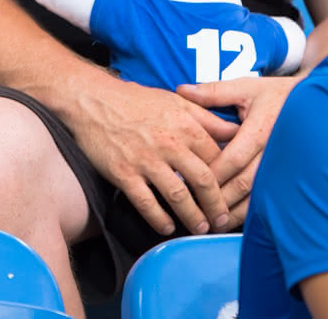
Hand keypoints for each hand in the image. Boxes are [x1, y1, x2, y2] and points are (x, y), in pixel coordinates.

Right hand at [67, 77, 238, 236]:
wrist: (93, 100)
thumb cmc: (136, 100)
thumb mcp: (176, 100)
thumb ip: (206, 117)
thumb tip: (235, 130)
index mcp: (184, 124)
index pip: (217, 157)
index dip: (228, 179)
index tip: (233, 193)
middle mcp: (168, 143)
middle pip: (203, 180)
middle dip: (216, 205)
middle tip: (222, 220)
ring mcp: (145, 160)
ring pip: (178, 196)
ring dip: (192, 216)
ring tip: (200, 228)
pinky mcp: (123, 173)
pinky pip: (146, 203)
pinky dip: (159, 219)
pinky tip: (167, 227)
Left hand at [178, 75, 296, 227]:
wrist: (314, 104)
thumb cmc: (275, 95)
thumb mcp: (246, 88)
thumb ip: (214, 93)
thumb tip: (182, 91)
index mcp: (260, 130)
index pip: (233, 158)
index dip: (211, 174)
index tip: (188, 183)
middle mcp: (272, 152)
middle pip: (242, 183)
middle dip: (218, 199)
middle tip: (195, 211)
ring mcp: (281, 167)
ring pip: (255, 196)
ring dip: (233, 212)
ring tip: (212, 224)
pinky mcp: (286, 177)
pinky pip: (267, 198)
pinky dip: (250, 212)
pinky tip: (234, 220)